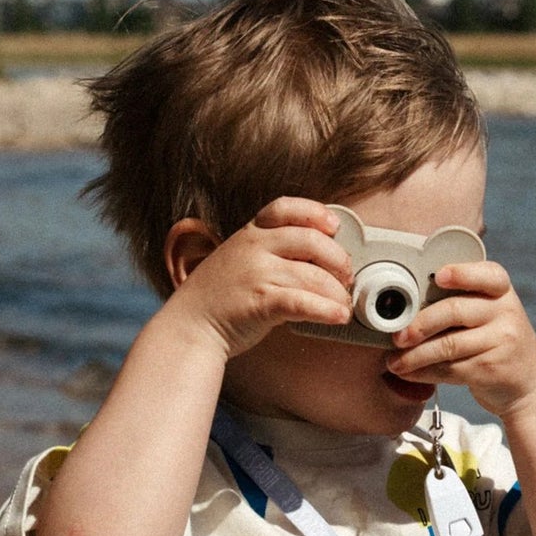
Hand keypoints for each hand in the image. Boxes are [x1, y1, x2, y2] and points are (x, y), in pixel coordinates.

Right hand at [166, 197, 352, 360]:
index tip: (334, 226)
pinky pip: (304, 303)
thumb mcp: (238, 259)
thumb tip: (317, 258)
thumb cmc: (218, 298)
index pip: (286, 208)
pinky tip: (338, 316)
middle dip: (338, 259)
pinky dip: (327, 310)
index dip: (315, 213)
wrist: (189, 327)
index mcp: (250, 234)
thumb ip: (270, 252)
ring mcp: (257, 274)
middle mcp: (254, 248)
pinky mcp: (261, 303)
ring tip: (343, 304)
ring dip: (338, 293)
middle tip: (346, 277)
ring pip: (314, 276)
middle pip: (312, 241)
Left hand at [385, 260, 535, 418]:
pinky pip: (450, 369)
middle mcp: (506, 312)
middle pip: (454, 311)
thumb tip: (406, 308)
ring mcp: (502, 341)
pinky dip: (424, 372)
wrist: (530, 386)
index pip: (486, 274)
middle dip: (419, 324)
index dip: (461, 274)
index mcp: (501, 291)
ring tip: (394, 362)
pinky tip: (409, 374)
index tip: (438, 277)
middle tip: (397, 336)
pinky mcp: (492, 368)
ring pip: (448, 345)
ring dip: (415, 356)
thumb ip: (460, 303)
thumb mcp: (491, 315)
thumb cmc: (496, 343)